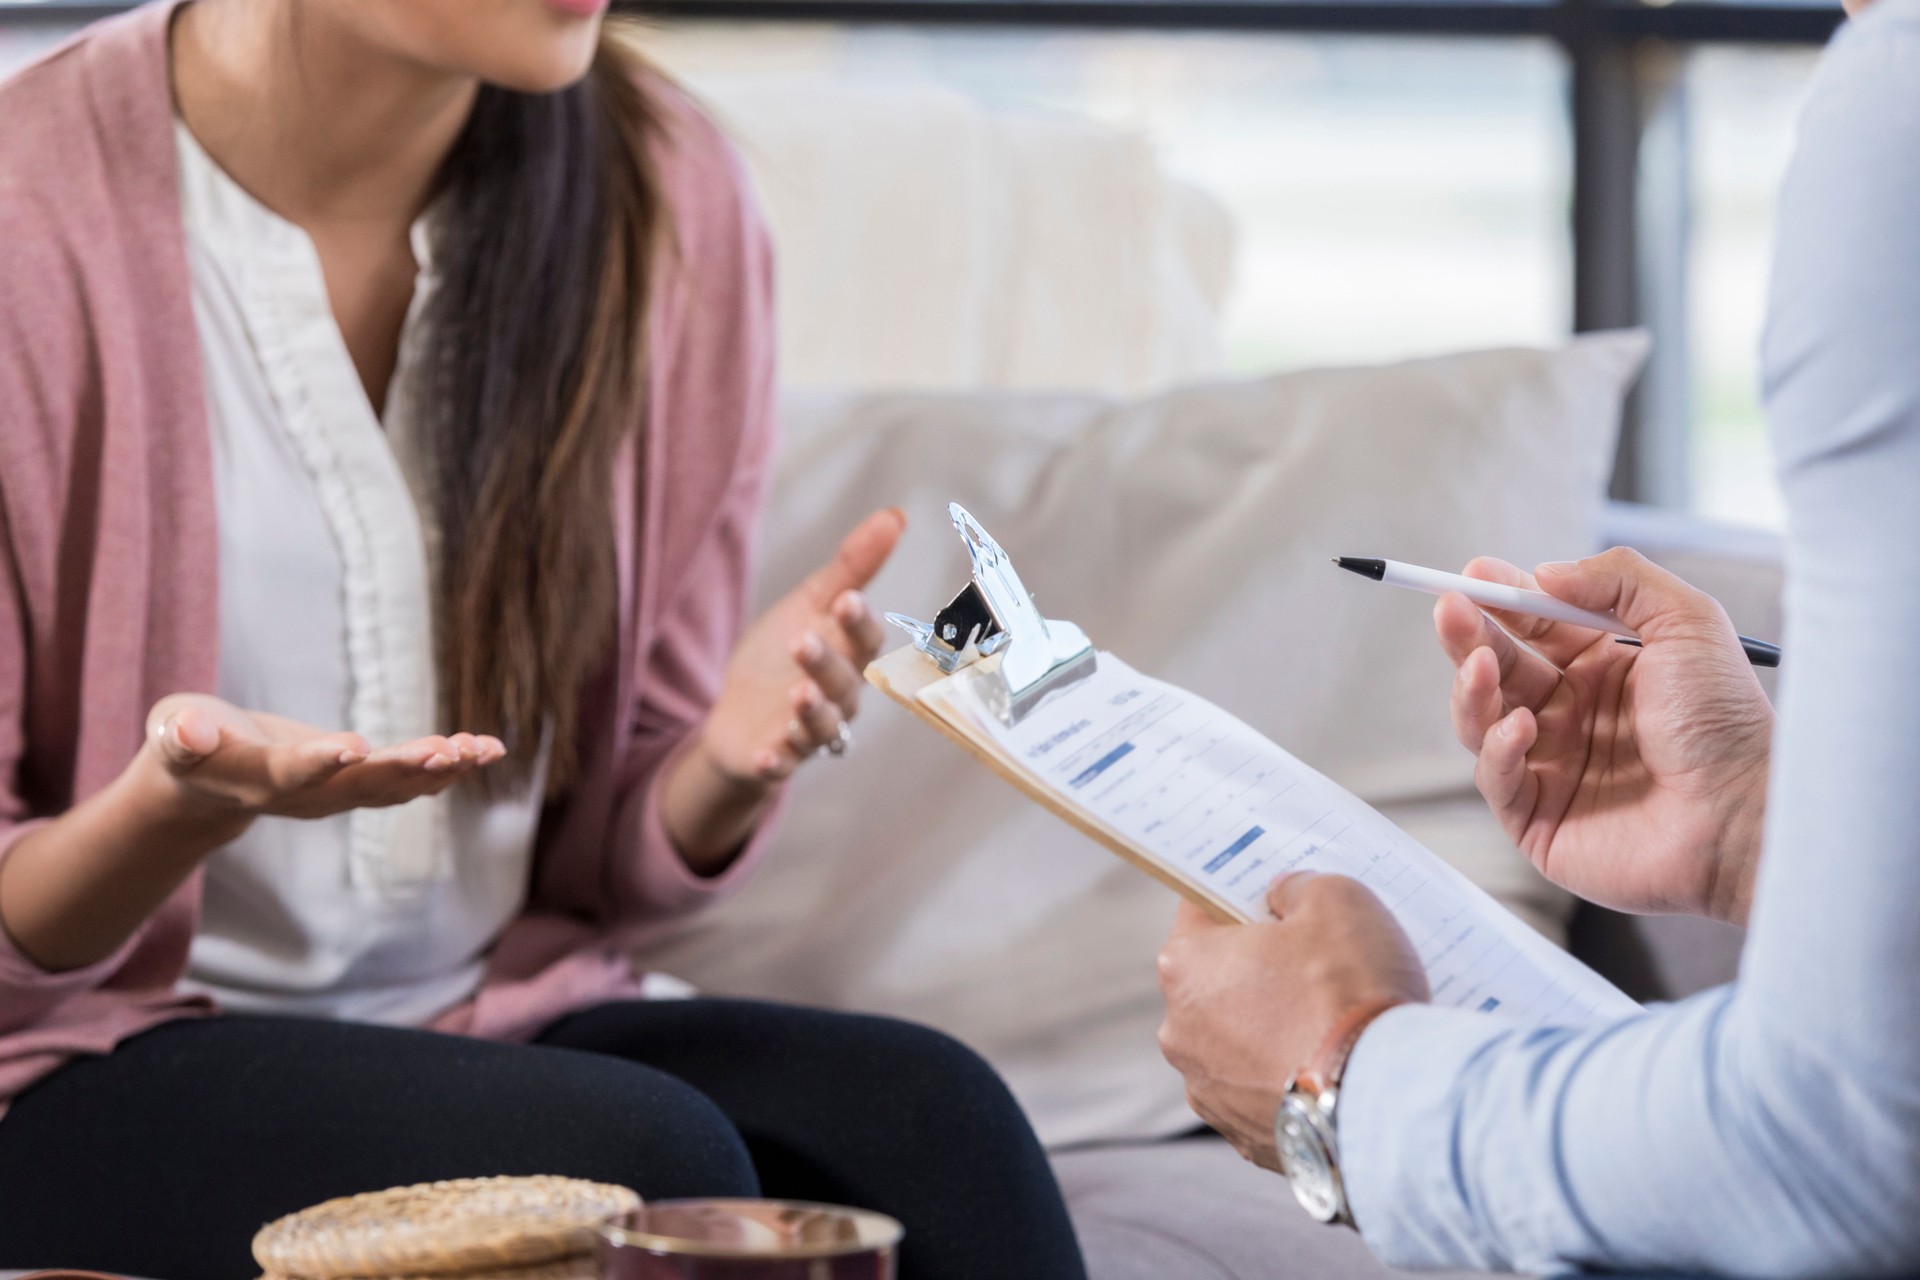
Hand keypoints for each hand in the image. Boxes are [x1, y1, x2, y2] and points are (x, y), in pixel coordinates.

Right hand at [135, 693, 503, 826]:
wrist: (209, 780)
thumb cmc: (190, 746)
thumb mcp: (174, 732)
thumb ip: (182, 736)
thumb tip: (189, 731)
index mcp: (258, 780)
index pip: (292, 773)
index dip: (320, 762)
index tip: (353, 747)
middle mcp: (306, 797)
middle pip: (359, 786)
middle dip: (403, 768)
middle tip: (445, 752)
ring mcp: (338, 795)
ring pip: (396, 787)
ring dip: (442, 771)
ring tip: (482, 750)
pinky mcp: (362, 783)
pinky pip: (413, 779)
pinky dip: (452, 766)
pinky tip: (490, 749)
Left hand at [693, 507, 904, 784]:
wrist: (739, 714)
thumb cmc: (784, 653)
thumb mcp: (810, 604)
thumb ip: (853, 565)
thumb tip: (896, 514)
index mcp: (849, 654)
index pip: (864, 639)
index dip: (858, 623)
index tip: (846, 600)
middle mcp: (839, 696)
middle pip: (844, 682)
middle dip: (825, 663)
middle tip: (802, 641)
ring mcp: (808, 731)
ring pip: (822, 725)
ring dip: (813, 712)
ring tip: (798, 694)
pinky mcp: (776, 758)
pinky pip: (783, 765)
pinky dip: (777, 761)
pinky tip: (767, 754)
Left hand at [1157, 873, 1427, 1170]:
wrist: (1388, 1102)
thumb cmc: (1352, 990)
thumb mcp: (1335, 900)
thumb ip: (1297, 888)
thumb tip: (1283, 898)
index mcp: (1185, 965)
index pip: (1202, 910)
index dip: (1242, 899)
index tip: (1276, 901)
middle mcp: (1180, 1033)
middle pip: (1219, 980)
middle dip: (1261, 968)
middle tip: (1317, 963)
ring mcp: (1210, 1093)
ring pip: (1240, 1042)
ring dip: (1274, 1030)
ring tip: (1333, 1023)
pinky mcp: (1246, 1139)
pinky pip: (1264, 1094)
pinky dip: (1291, 1081)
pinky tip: (1333, 1071)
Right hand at [1435, 548, 1773, 923]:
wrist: (1745, 814)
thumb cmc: (1726, 722)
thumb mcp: (1688, 621)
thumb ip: (1618, 579)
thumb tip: (1543, 570)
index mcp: (1604, 671)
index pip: (1533, 628)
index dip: (1501, 601)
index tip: (1473, 576)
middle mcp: (1573, 717)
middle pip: (1497, 669)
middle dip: (1469, 636)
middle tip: (1450, 609)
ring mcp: (1553, 768)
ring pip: (1482, 721)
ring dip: (1472, 689)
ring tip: (1479, 665)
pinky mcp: (1539, 821)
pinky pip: (1496, 778)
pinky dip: (1498, 748)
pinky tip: (1522, 727)